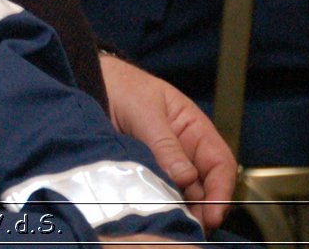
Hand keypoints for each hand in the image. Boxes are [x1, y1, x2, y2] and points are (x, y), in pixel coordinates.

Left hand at [101, 54, 235, 230]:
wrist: (87, 83)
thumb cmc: (122, 86)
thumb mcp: (145, 112)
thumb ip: (164, 144)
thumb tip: (186, 178)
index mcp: (194, 129)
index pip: (220, 164)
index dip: (221, 190)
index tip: (213, 213)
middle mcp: (184, 151)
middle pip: (204, 186)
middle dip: (202, 209)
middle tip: (190, 226)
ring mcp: (164, 164)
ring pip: (181, 194)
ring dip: (180, 210)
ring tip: (171, 221)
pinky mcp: (143, 174)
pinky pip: (157, 193)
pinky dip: (158, 205)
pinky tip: (153, 213)